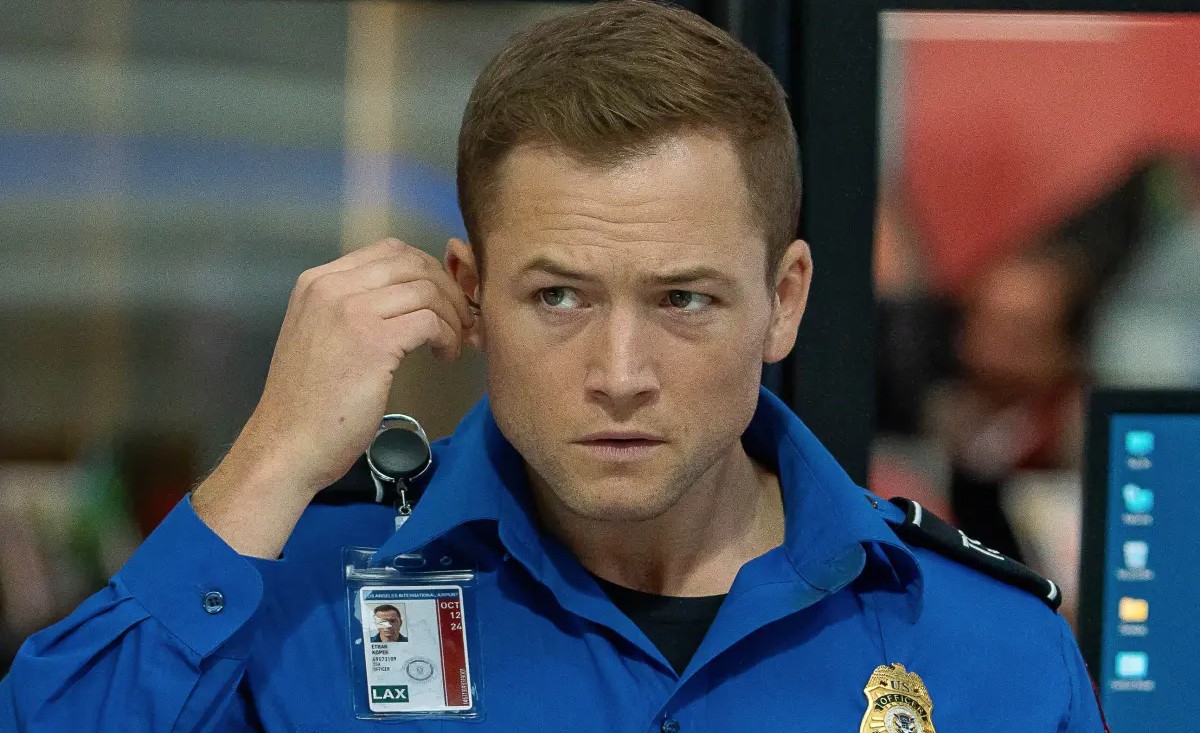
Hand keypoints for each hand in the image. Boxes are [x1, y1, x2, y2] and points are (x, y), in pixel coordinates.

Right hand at [221, 237, 476, 498]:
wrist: (287, 445)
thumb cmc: (307, 403)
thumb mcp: (321, 337)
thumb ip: (353, 309)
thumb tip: (408, 297)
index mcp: (318, 281)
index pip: (389, 251)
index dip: (428, 270)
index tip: (442, 299)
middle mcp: (332, 287)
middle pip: (413, 264)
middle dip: (447, 289)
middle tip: (460, 320)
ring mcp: (352, 311)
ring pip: (426, 290)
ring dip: (452, 316)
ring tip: (452, 344)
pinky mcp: (373, 342)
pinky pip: (430, 321)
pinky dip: (448, 336)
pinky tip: (444, 357)